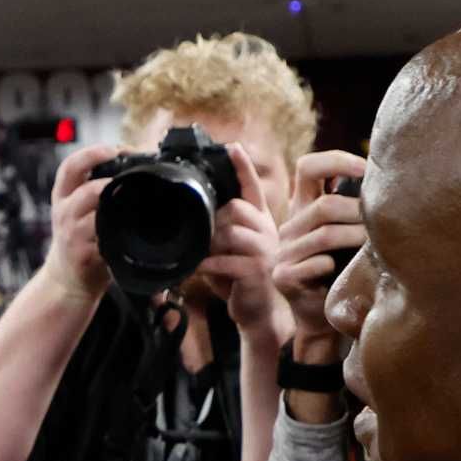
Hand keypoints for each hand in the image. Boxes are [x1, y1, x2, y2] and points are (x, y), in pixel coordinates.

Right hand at [39, 143, 121, 301]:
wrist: (66, 278)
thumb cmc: (79, 237)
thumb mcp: (76, 208)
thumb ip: (95, 188)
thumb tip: (133, 163)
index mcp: (63, 195)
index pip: (70, 166)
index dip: (92, 153)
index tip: (115, 149)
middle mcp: (65, 212)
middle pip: (85, 191)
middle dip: (111, 182)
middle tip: (135, 176)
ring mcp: (73, 235)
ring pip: (96, 215)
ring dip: (117, 207)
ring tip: (135, 200)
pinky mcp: (84, 255)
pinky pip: (105, 240)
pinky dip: (120, 233)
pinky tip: (131, 229)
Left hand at [198, 142, 284, 334]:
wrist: (259, 313)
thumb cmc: (241, 278)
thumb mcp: (231, 249)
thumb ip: (219, 230)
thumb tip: (193, 216)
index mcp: (260, 221)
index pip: (252, 188)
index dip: (242, 167)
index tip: (231, 147)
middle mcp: (267, 231)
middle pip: (236, 208)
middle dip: (213, 220)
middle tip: (201, 236)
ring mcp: (265, 250)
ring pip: (230, 232)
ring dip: (209, 244)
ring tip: (201, 254)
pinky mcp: (257, 270)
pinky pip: (226, 260)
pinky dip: (207, 264)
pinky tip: (198, 269)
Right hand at [271, 151, 368, 345]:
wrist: (323, 315)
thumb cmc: (344, 269)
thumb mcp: (348, 232)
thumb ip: (354, 207)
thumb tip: (388, 178)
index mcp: (303, 206)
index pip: (308, 166)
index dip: (337, 161)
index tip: (367, 170)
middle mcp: (290, 225)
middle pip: (323, 205)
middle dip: (358, 213)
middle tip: (382, 225)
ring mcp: (283, 251)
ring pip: (324, 234)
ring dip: (355, 239)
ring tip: (375, 246)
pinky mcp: (283, 276)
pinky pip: (317, 263)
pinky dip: (336, 266)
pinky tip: (344, 271)